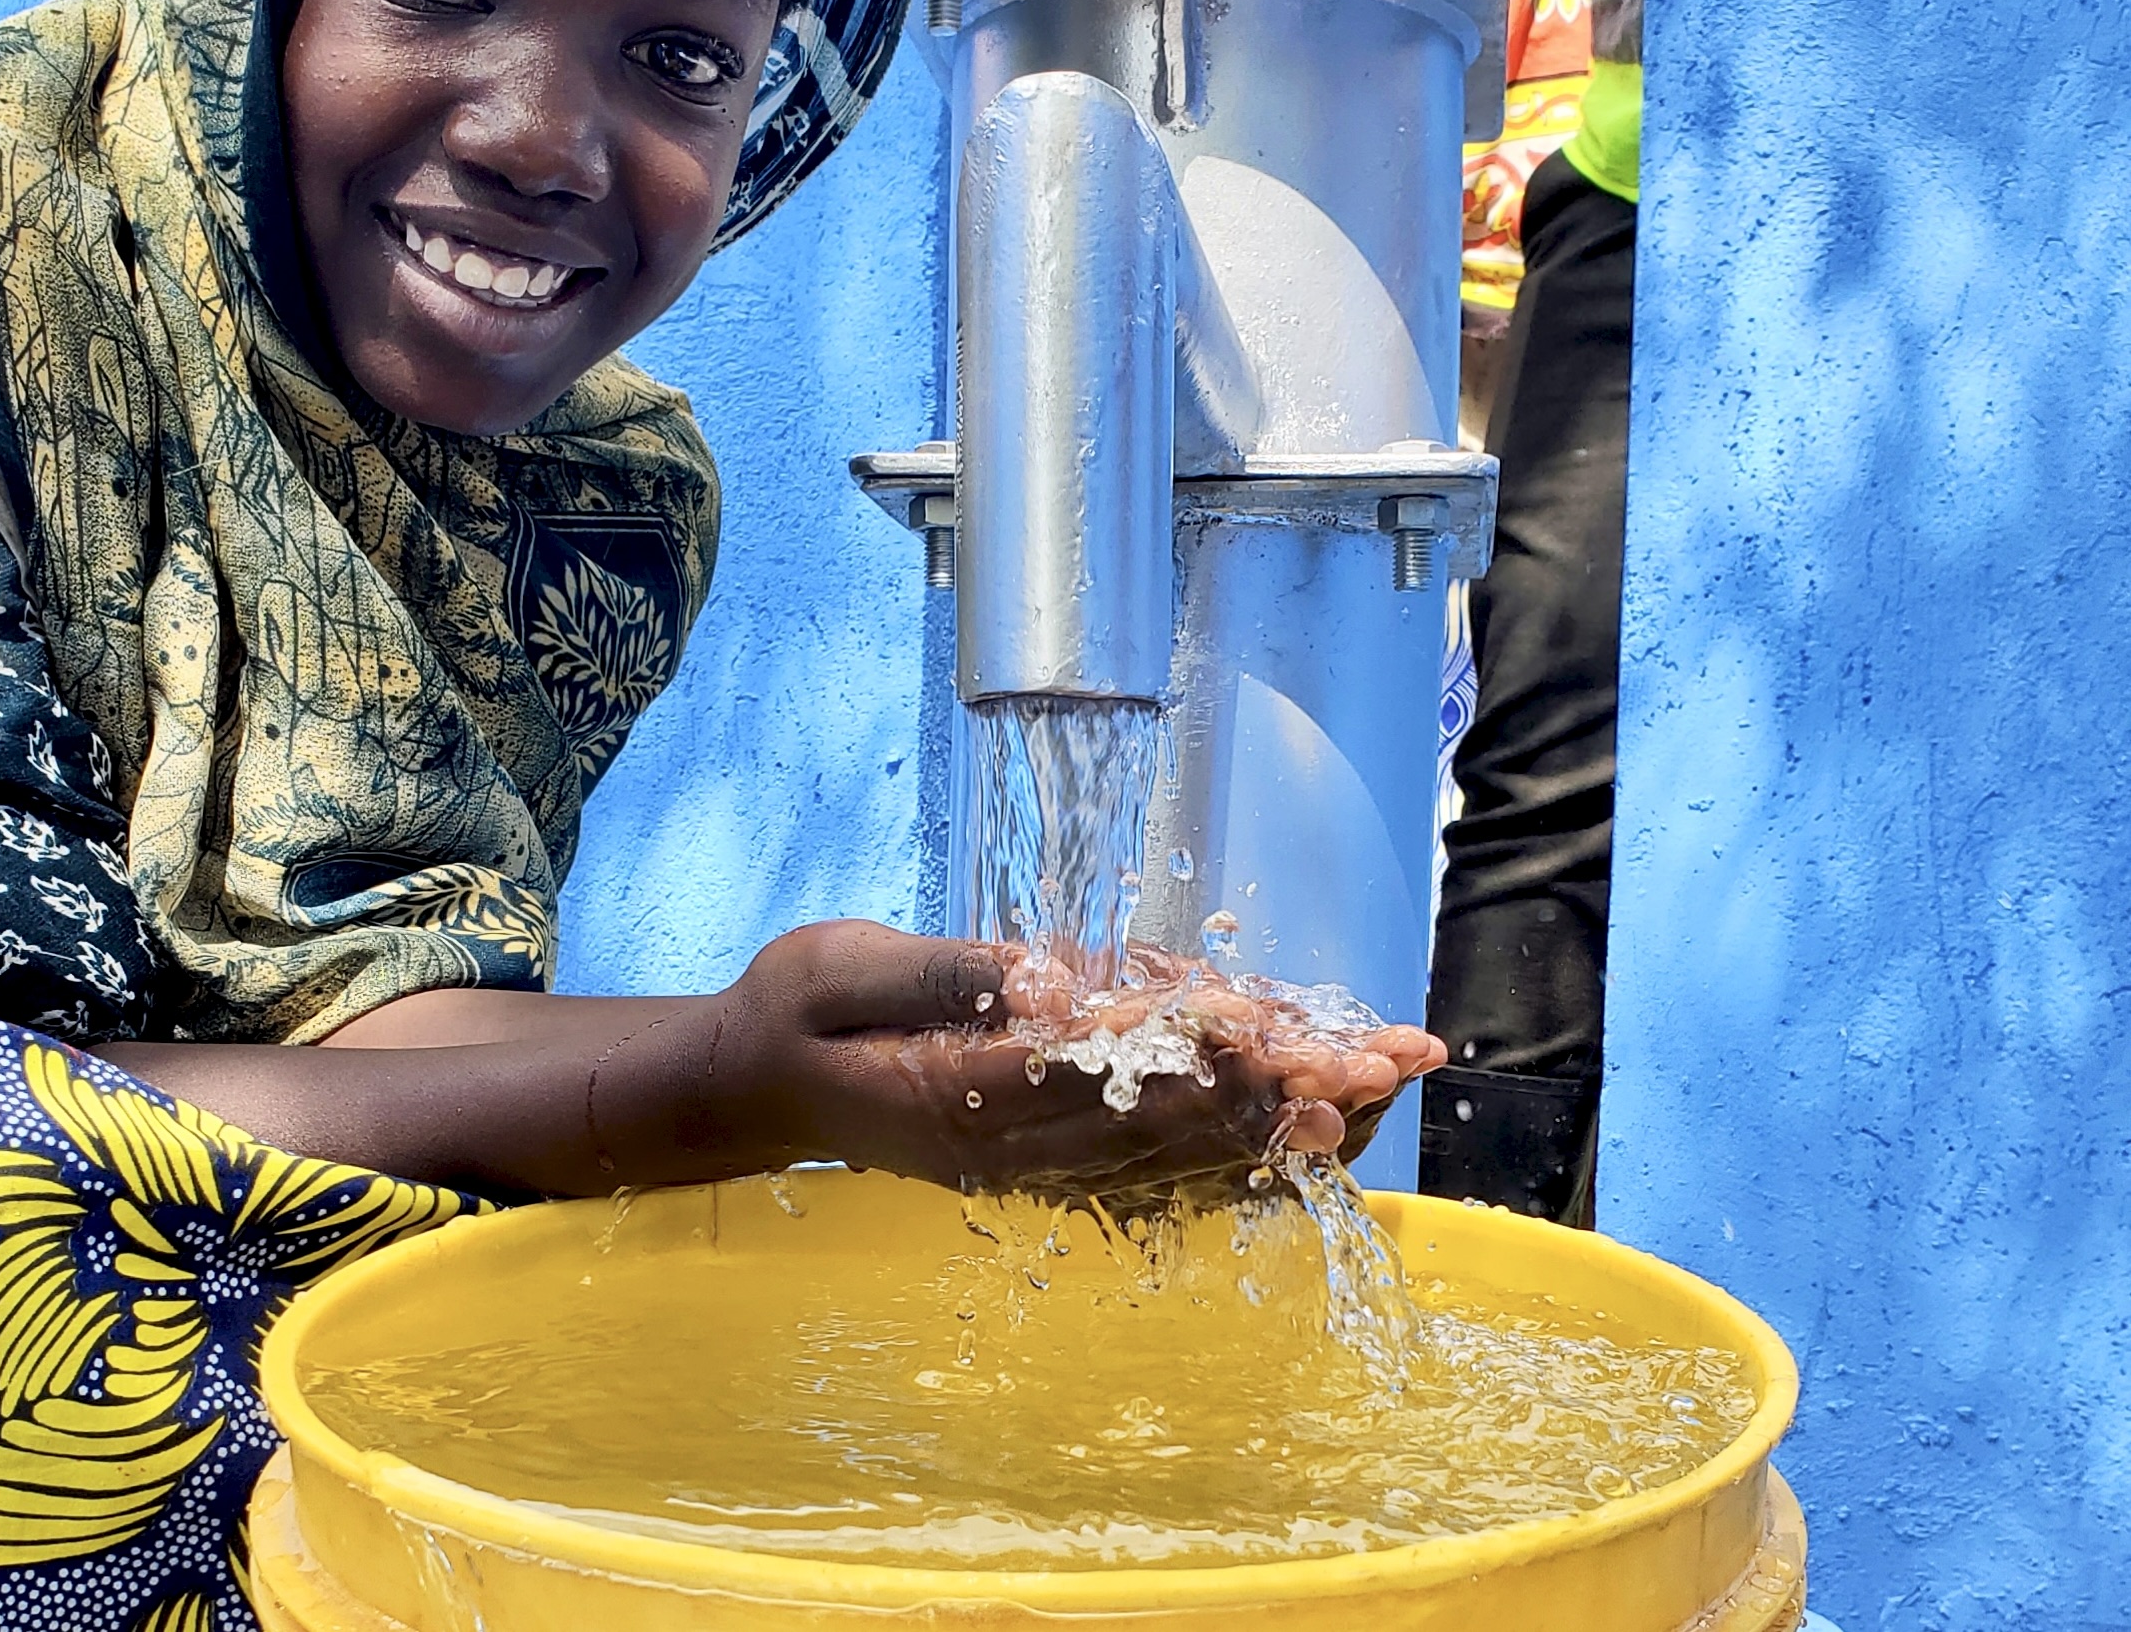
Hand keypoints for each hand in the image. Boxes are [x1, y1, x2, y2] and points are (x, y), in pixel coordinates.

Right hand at [708, 921, 1444, 1195]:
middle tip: (1385, 1062)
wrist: (753, 1085)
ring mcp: (1034, 1165)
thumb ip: (945, 974)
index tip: (1294, 1037)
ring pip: (1183, 1155)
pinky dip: (1240, 1152)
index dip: (1208, 1057)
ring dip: (1285, 1122)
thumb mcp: (845, 968)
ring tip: (1380, 1089)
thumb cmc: (796, 1011)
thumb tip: (1048, 979)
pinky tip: (1308, 1136)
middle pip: (1172, 1128)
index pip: (1111, 1081)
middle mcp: (1018, 1148)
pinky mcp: (1044, 1160)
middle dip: (1284, 1093)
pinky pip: (1158, 1169)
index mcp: (970, 1096)